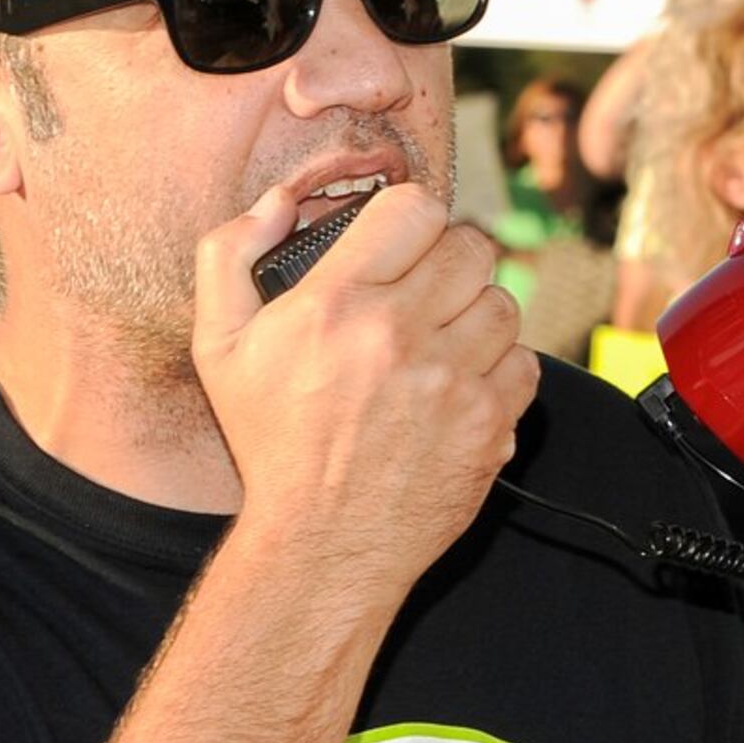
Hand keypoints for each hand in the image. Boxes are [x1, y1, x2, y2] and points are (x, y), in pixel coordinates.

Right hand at [196, 182, 533, 589]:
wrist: (323, 542)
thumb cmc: (272, 443)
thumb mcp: (219, 346)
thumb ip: (230, 255)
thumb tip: (278, 200)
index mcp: (334, 304)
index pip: (414, 208)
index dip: (413, 217)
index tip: (405, 239)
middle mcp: (398, 336)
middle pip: (471, 248)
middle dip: (450, 263)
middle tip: (426, 292)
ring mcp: (453, 382)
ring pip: (504, 304)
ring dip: (477, 314)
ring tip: (441, 342)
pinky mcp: (491, 424)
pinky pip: (524, 363)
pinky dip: (501, 369)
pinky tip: (461, 386)